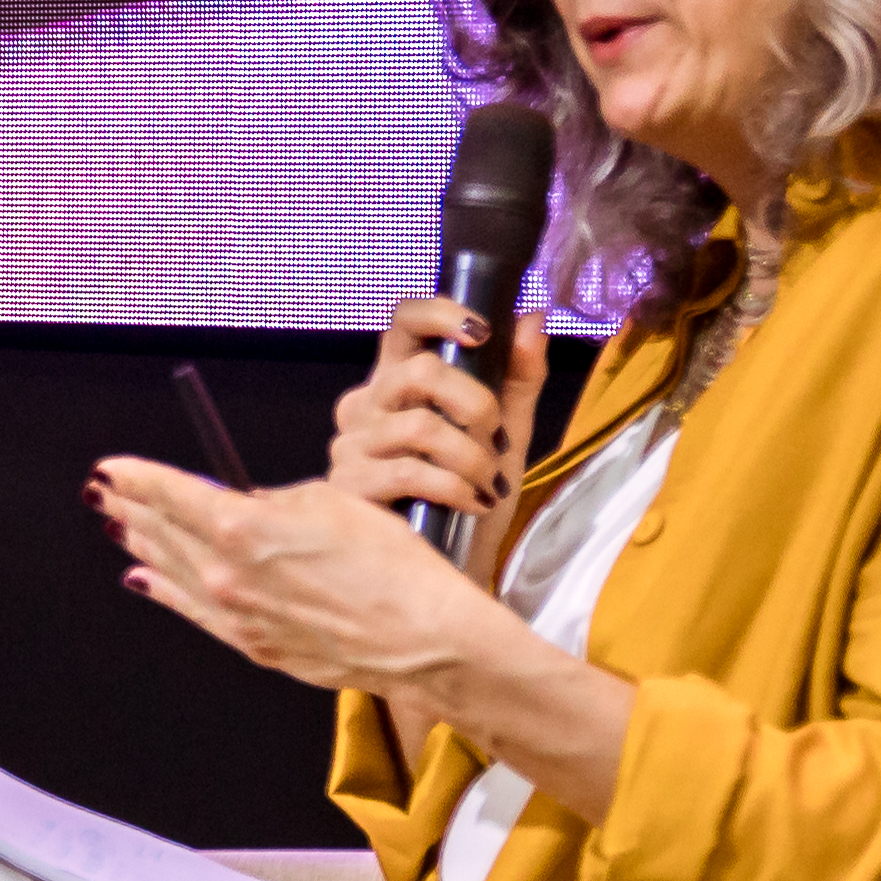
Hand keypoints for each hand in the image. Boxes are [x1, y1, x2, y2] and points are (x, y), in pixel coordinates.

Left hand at [90, 456, 513, 703]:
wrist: (420, 638)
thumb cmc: (391, 566)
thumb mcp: (333, 502)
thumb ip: (276, 502)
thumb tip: (251, 506)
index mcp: (243, 528)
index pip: (171, 494)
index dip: (136, 477)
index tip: (111, 468)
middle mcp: (227, 574)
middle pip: (162, 533)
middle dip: (130, 508)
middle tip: (104, 493)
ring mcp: (236, 615)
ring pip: (171, 572)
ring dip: (142, 544)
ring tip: (119, 526)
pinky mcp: (252, 644)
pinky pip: (191, 610)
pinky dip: (164, 590)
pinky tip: (144, 578)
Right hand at [325, 278, 547, 534]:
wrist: (455, 566)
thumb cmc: (473, 495)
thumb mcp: (507, 432)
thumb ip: (519, 375)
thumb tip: (532, 317)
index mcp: (398, 380)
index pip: (404, 321)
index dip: (440, 314)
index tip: (482, 332)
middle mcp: (365, 404)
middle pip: (419, 371)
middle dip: (475, 404)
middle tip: (496, 440)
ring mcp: (351, 445)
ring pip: (420, 427)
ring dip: (471, 458)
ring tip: (488, 484)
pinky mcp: (348, 487)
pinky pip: (409, 472)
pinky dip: (455, 488)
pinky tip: (473, 504)